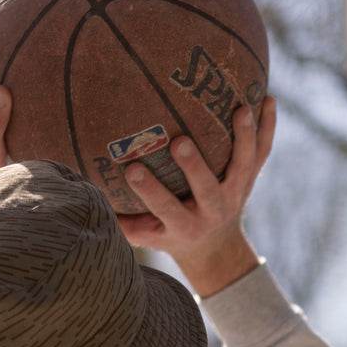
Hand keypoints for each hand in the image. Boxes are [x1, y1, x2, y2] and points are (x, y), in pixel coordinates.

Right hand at [118, 96, 275, 295]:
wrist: (215, 248)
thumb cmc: (167, 234)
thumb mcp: (144, 235)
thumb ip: (117, 218)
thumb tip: (79, 190)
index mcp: (184, 226)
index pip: (165, 208)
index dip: (149, 191)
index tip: (131, 169)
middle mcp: (212, 211)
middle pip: (207, 189)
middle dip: (195, 166)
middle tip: (179, 140)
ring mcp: (235, 194)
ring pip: (243, 166)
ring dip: (243, 139)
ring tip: (240, 108)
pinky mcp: (249, 180)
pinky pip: (262, 153)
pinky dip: (267, 128)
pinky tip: (268, 98)